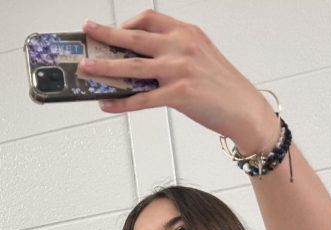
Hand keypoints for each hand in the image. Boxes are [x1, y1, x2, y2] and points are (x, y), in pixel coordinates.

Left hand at [82, 11, 279, 152]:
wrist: (244, 108)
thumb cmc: (221, 85)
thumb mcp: (199, 55)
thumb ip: (173, 51)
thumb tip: (137, 62)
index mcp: (186, 32)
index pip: (149, 19)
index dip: (126, 23)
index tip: (110, 29)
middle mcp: (181, 46)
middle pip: (134, 37)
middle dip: (105, 34)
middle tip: (87, 32)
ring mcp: (179, 69)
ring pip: (131, 66)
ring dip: (104, 67)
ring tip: (86, 68)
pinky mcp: (178, 94)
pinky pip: (140, 99)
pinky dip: (120, 102)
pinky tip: (106, 104)